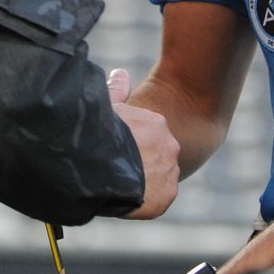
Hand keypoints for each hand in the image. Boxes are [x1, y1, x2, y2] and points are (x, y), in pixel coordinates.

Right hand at [109, 68, 178, 218]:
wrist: (104, 167)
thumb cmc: (103, 134)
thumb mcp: (107, 108)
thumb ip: (116, 90)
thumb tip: (120, 73)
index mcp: (157, 124)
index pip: (148, 136)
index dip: (133, 144)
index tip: (119, 151)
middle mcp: (170, 146)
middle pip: (156, 156)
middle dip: (142, 163)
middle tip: (119, 170)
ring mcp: (170, 172)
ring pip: (158, 178)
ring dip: (145, 182)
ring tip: (122, 185)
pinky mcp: (167, 195)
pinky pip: (158, 198)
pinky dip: (146, 200)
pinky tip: (129, 198)